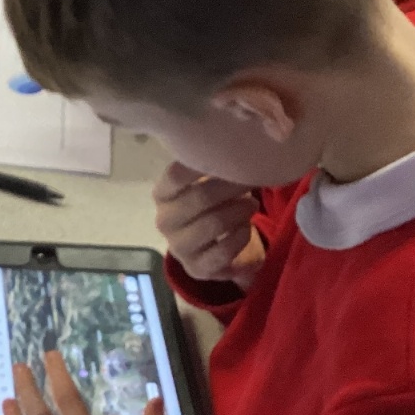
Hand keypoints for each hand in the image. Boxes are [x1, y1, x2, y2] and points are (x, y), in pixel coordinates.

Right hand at [153, 161, 264, 289]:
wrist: (207, 248)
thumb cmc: (207, 205)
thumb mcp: (203, 183)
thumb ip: (212, 165)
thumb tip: (240, 146)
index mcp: (161, 194)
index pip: (176, 174)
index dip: (203, 163)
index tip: (229, 154)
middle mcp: (164, 220)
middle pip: (200, 197)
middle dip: (232, 187)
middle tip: (252, 180)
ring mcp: (178, 246)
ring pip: (214, 224)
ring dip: (240, 211)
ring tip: (252, 205)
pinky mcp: (196, 268)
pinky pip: (224, 250)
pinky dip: (241, 236)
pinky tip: (245, 228)